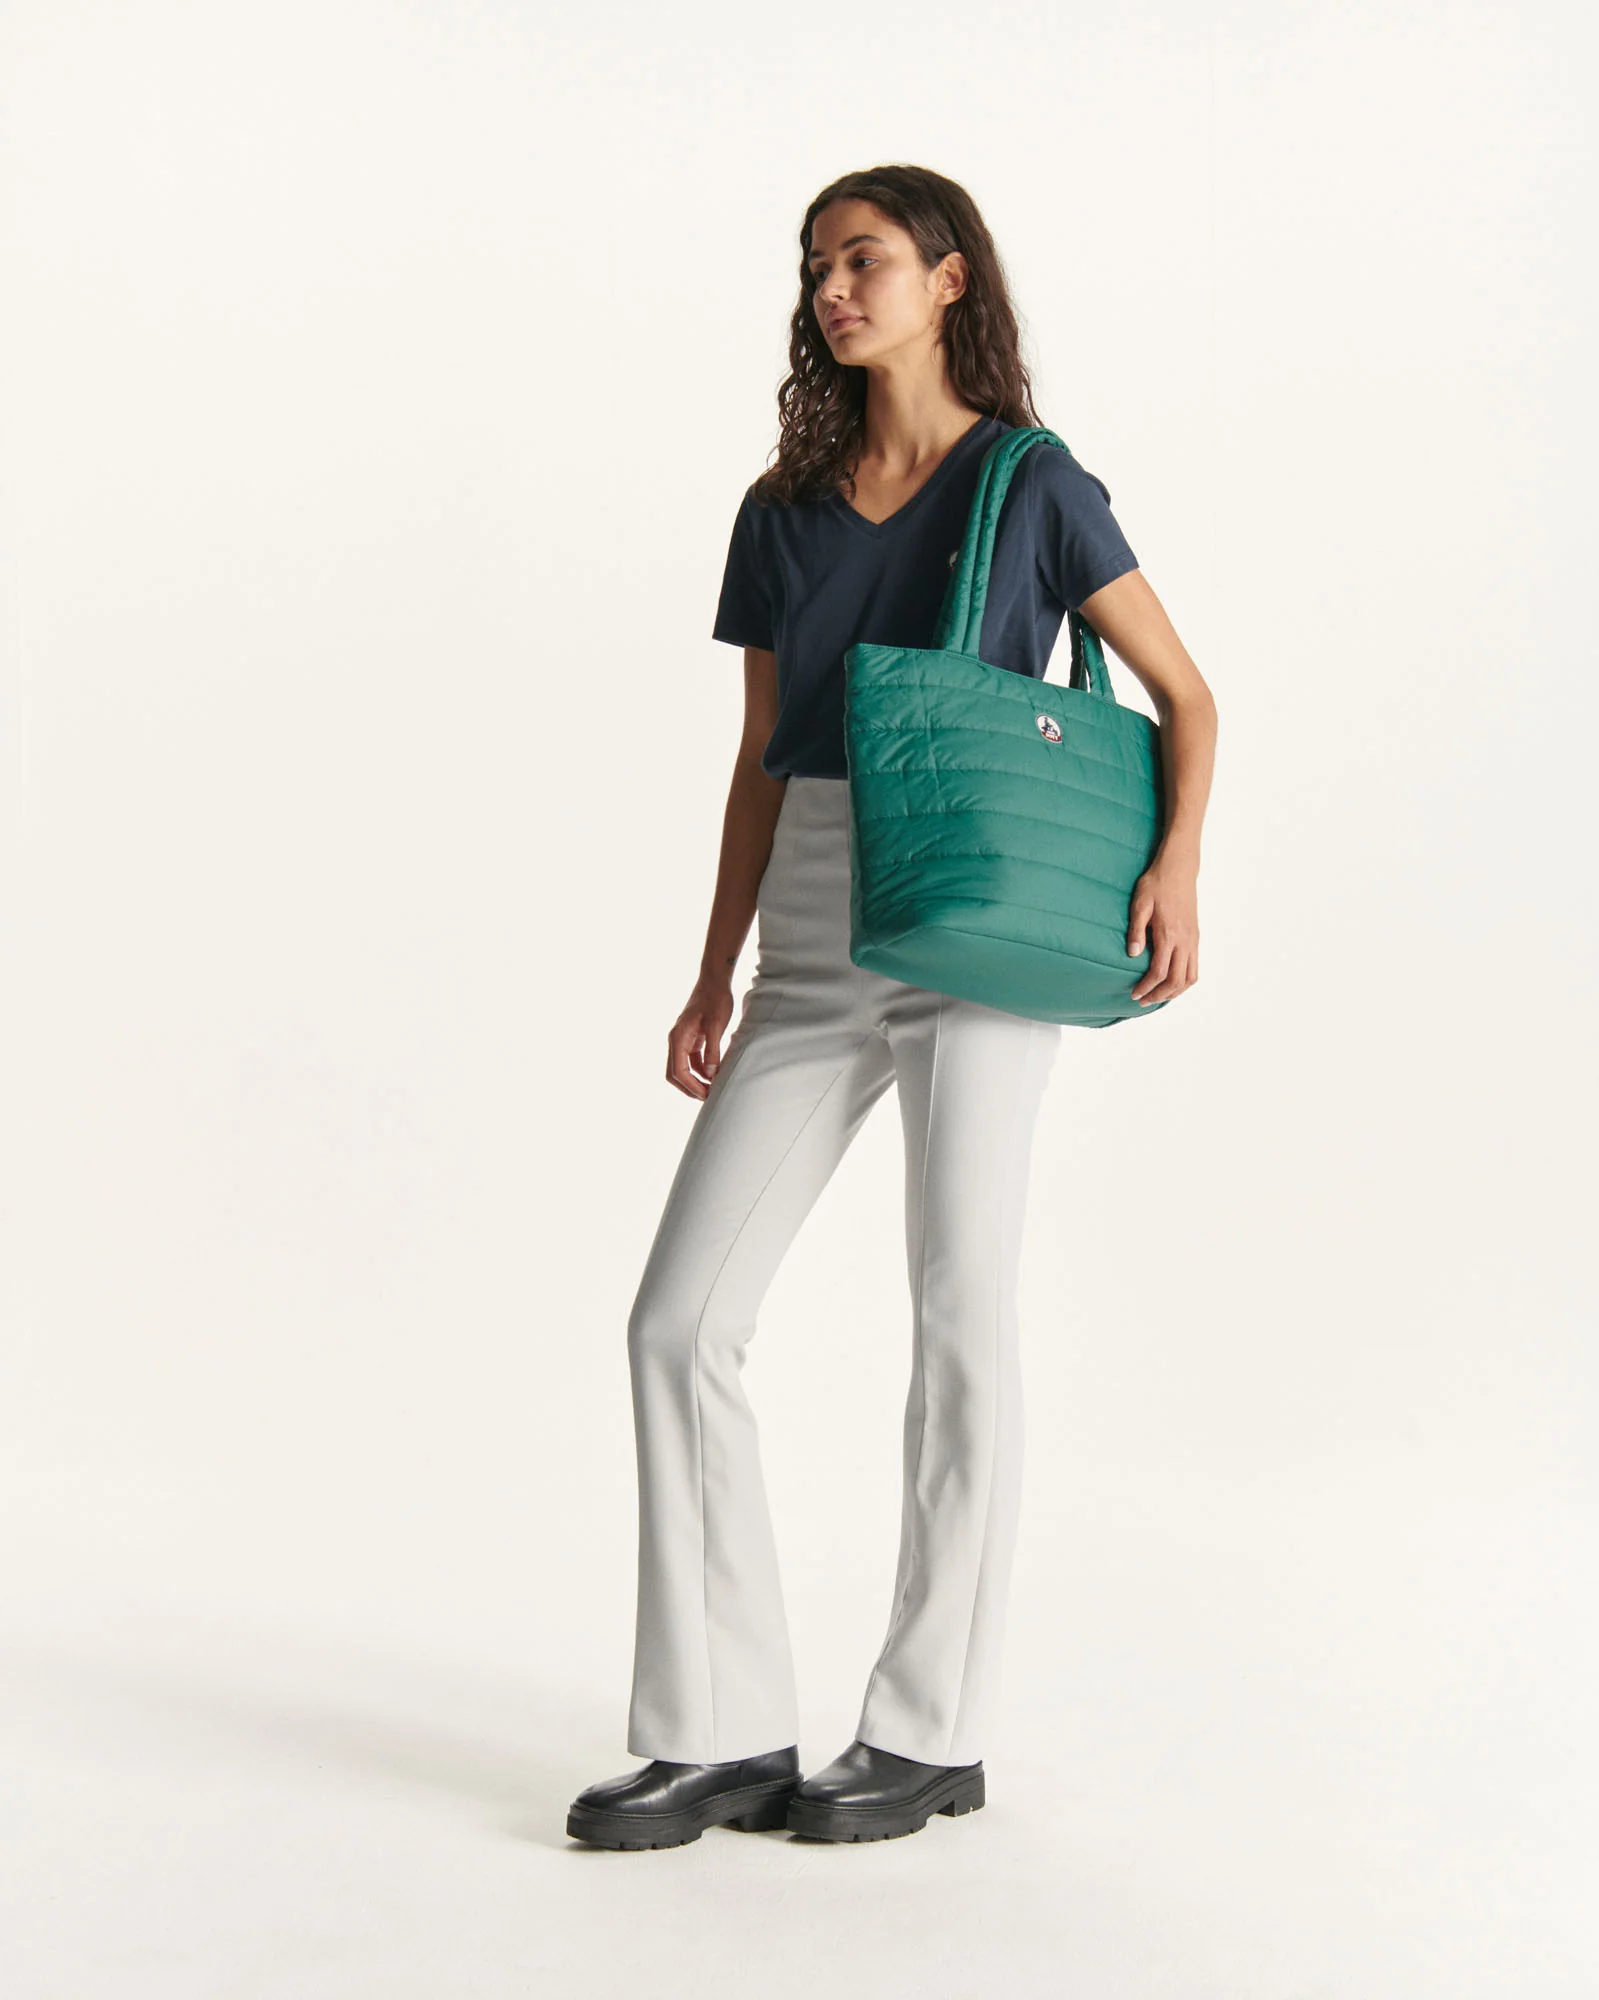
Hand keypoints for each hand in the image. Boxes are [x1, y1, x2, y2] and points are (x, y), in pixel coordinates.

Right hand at [667, 976, 735, 1099]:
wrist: (714, 980)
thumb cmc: (715, 999)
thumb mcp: (716, 1025)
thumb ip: (712, 1050)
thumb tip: (711, 1074)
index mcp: (678, 1038)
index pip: (678, 1071)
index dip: (692, 1086)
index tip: (707, 1095)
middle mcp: (676, 1040)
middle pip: (674, 1073)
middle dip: (689, 1088)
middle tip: (708, 1097)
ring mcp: (682, 1039)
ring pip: (682, 1068)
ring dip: (695, 1080)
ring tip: (713, 1088)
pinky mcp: (691, 1038)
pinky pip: (691, 1060)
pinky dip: (701, 1070)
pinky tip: (715, 1073)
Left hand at [1126, 851, 1199, 1005]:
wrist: (1179, 869)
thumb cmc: (1156, 884)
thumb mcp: (1140, 904)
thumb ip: (1136, 930)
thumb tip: (1132, 954)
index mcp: (1169, 935)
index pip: (1159, 972)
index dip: (1146, 987)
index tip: (1134, 994)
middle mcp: (1184, 941)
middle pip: (1176, 981)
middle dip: (1159, 995)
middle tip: (1143, 1000)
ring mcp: (1193, 940)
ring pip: (1190, 977)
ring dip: (1174, 992)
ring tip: (1158, 996)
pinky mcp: (1196, 937)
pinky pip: (1195, 967)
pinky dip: (1185, 981)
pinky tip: (1172, 983)